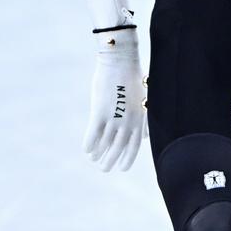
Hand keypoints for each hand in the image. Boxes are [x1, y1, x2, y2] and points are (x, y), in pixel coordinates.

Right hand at [84, 25, 145, 171]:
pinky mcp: (100, 112)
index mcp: (140, 119)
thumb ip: (143, 119)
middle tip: (103, 169)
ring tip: (93, 160)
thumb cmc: (132, 77)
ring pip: (105, 143)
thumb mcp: (143, 99)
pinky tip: (86, 150)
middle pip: (118, 148)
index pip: (134, 146)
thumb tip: (144, 136)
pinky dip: (89, 144)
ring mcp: (114, 118)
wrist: (120, 60)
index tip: (122, 168)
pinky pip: (93, 134)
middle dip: (110, 161)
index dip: (128, 159)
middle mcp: (128, 122)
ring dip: (98, 154)